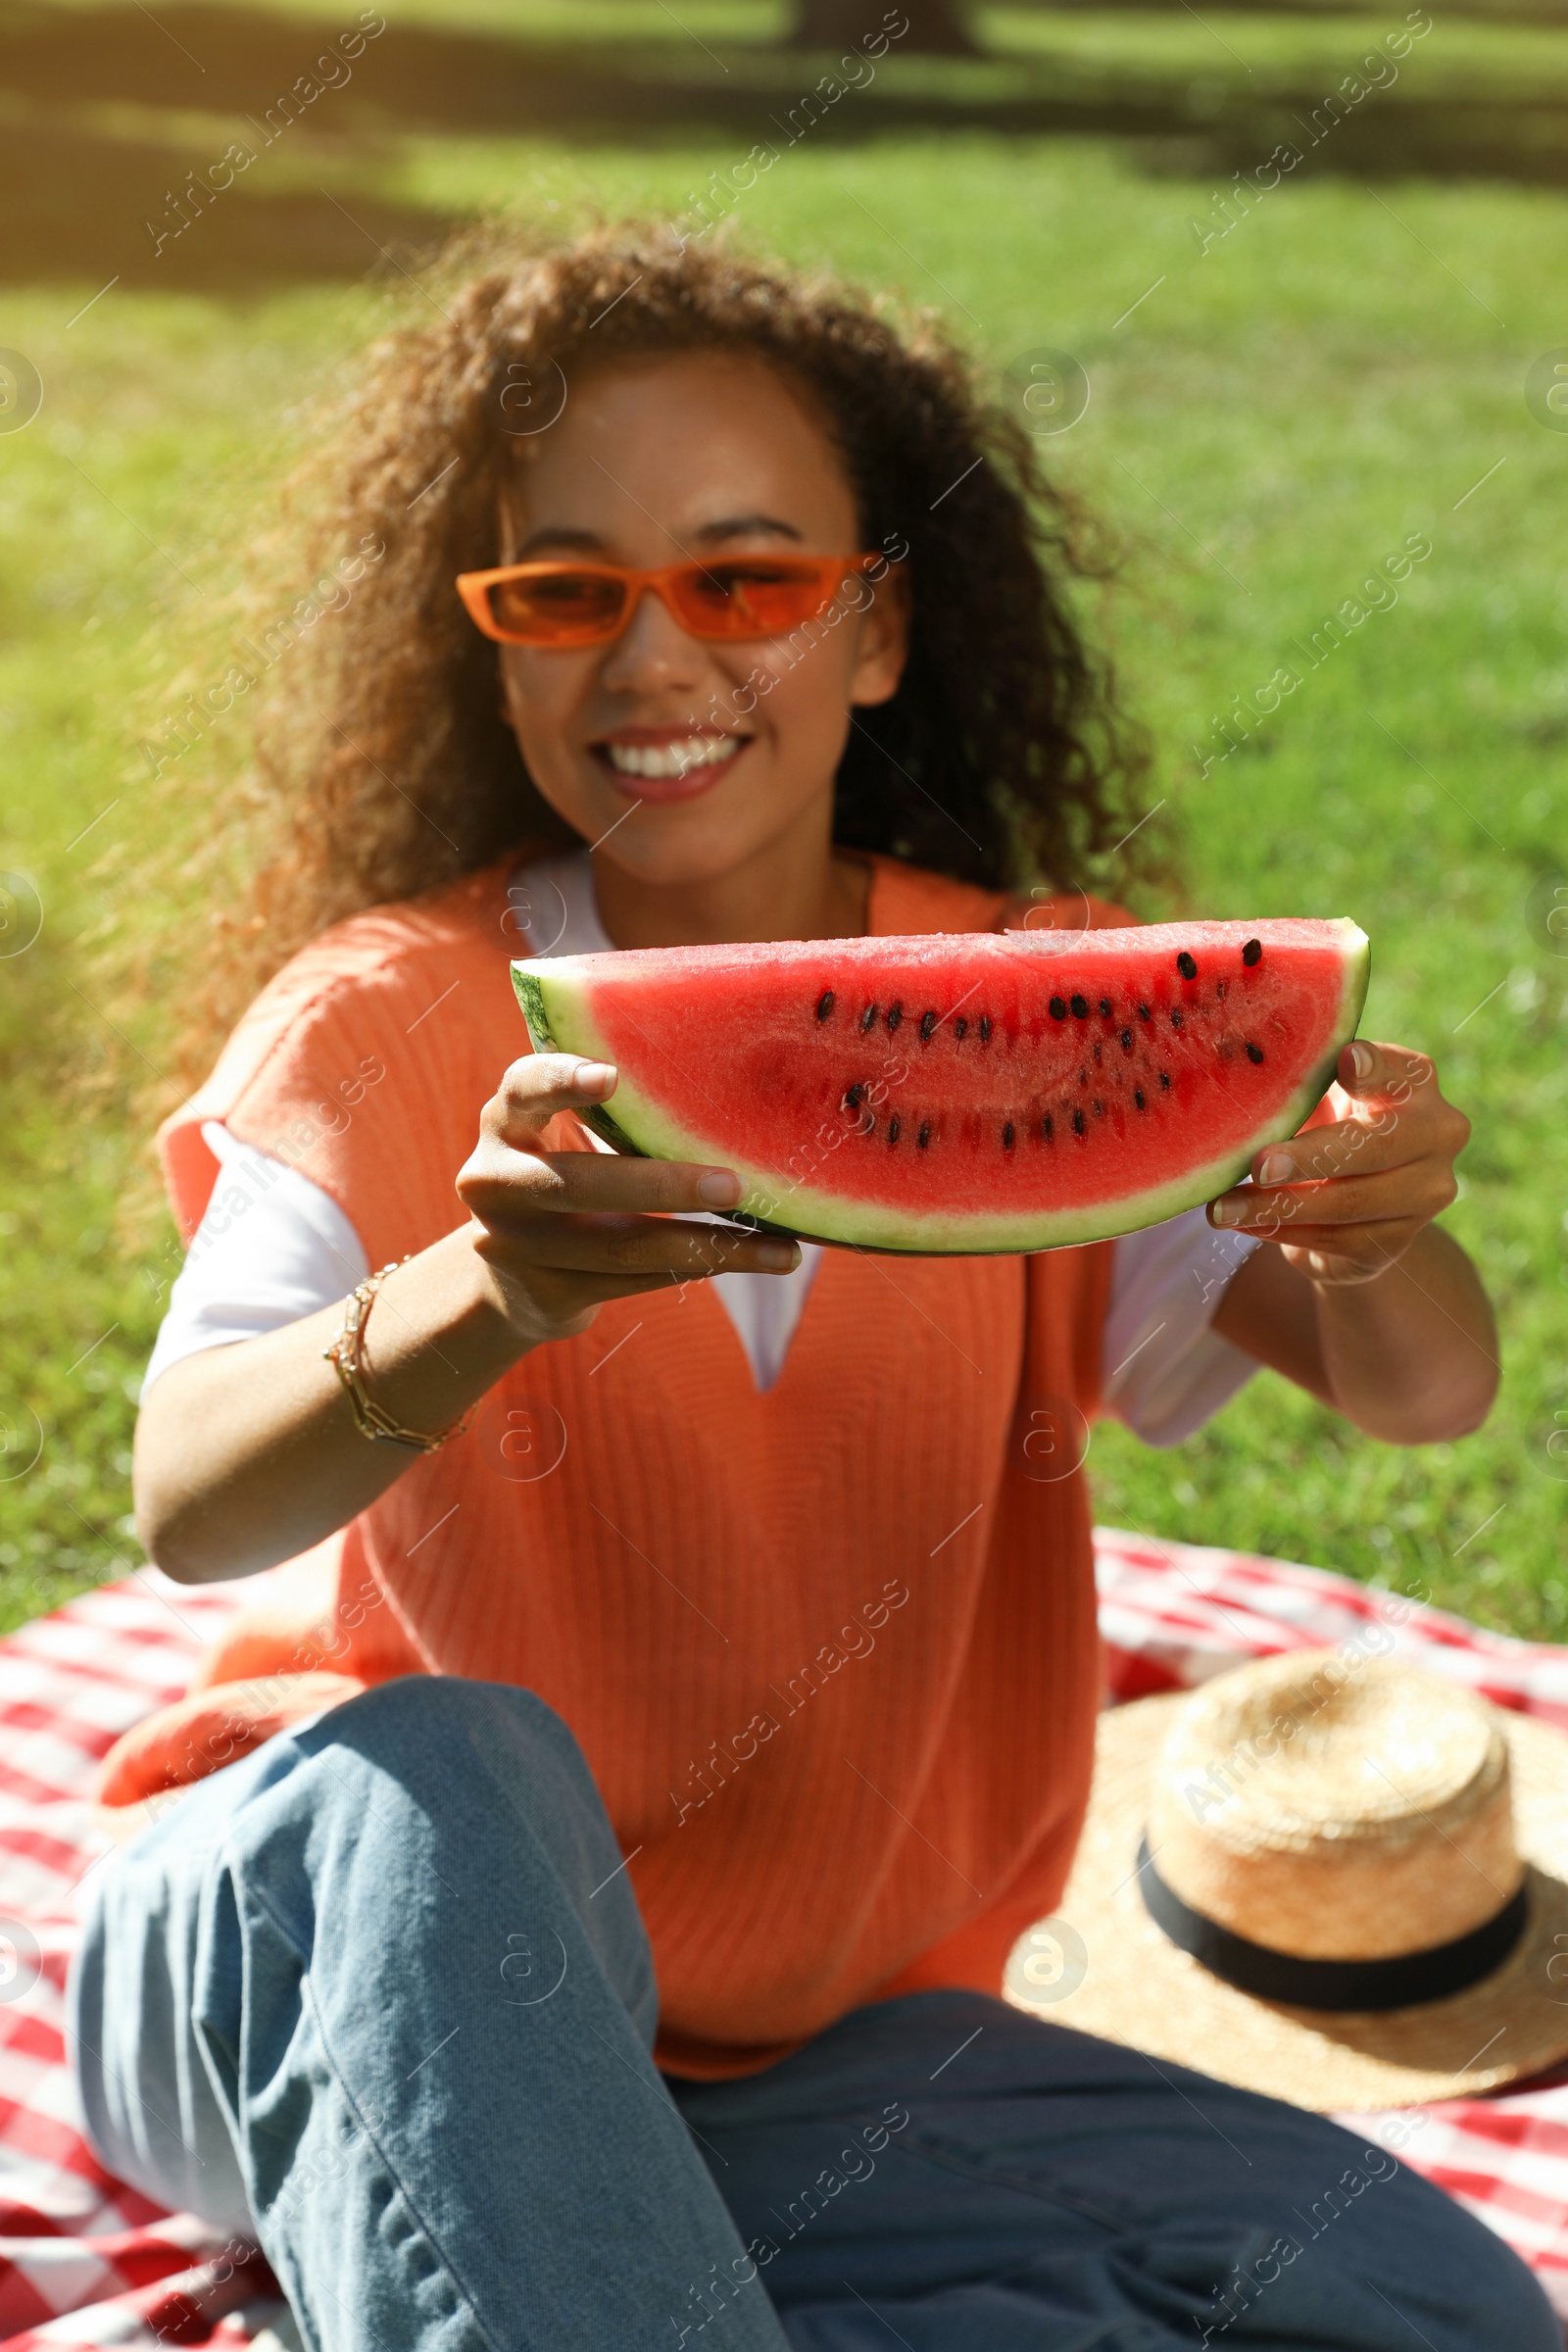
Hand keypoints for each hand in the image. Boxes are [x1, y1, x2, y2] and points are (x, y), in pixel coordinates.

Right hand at [456, 1054, 797, 1348]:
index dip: (561, 1080)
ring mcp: (514, 1247)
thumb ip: (614, 1112)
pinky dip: (697, 1269)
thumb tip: (737, 1087)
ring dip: (708, 1247)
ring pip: (621, 1248)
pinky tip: (749, 1261)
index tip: (611, 1076)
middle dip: (662, 1187)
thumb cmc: (567, 1174)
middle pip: (579, 1184)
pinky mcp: (547, 1295)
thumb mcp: (568, 1135)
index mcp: (505, 1124)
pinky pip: (633, 1283)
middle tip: (733, 1187)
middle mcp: (497, 1184)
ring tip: (780, 1250)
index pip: (523, 1090)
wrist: (509, 1280)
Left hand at [1207, 1039, 1469, 1286]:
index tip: (1345, 1060)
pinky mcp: (1396, 1241)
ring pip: (1348, 1202)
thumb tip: (1250, 1068)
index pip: (1401, 1072)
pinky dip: (1280, 1231)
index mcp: (1416, 1084)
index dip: (1375, 1069)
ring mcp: (1425, 1194)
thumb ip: (1302, 1081)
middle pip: (1377, 1146)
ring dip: (1277, 1207)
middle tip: (1260, 1165)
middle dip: (1311, 1157)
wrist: (1351, 1202)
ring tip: (1222, 1208)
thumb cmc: (1327, 1124)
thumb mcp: (1317, 1095)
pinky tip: (1241, 1224)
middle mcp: (1436, 1135)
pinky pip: (1333, 1239)